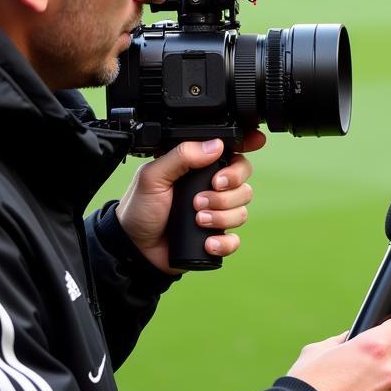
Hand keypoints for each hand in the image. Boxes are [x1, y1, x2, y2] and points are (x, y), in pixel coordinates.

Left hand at [116, 130, 265, 272]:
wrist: (134, 247)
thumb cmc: (140, 208)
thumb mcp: (153, 176)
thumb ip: (181, 156)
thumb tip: (215, 145)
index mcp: (198, 169)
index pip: (231, 154)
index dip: (246, 147)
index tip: (255, 143)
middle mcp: (211, 189)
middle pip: (244, 183)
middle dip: (228, 191)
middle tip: (201, 198)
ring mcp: (216, 213)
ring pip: (242, 211)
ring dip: (222, 216)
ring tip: (198, 220)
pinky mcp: (216, 238)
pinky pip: (235, 239)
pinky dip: (224, 241)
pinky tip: (207, 242)